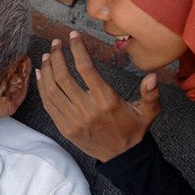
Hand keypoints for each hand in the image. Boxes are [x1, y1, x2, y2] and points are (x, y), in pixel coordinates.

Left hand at [36, 31, 160, 161]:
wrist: (122, 158)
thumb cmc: (134, 130)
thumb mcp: (148, 112)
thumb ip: (150, 94)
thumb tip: (153, 76)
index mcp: (106, 100)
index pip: (86, 69)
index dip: (77, 49)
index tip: (73, 36)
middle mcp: (87, 109)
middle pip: (63, 76)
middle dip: (57, 56)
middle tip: (56, 43)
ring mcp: (73, 120)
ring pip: (52, 89)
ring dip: (47, 69)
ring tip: (47, 55)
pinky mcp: (64, 128)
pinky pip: (48, 104)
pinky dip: (42, 87)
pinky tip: (41, 73)